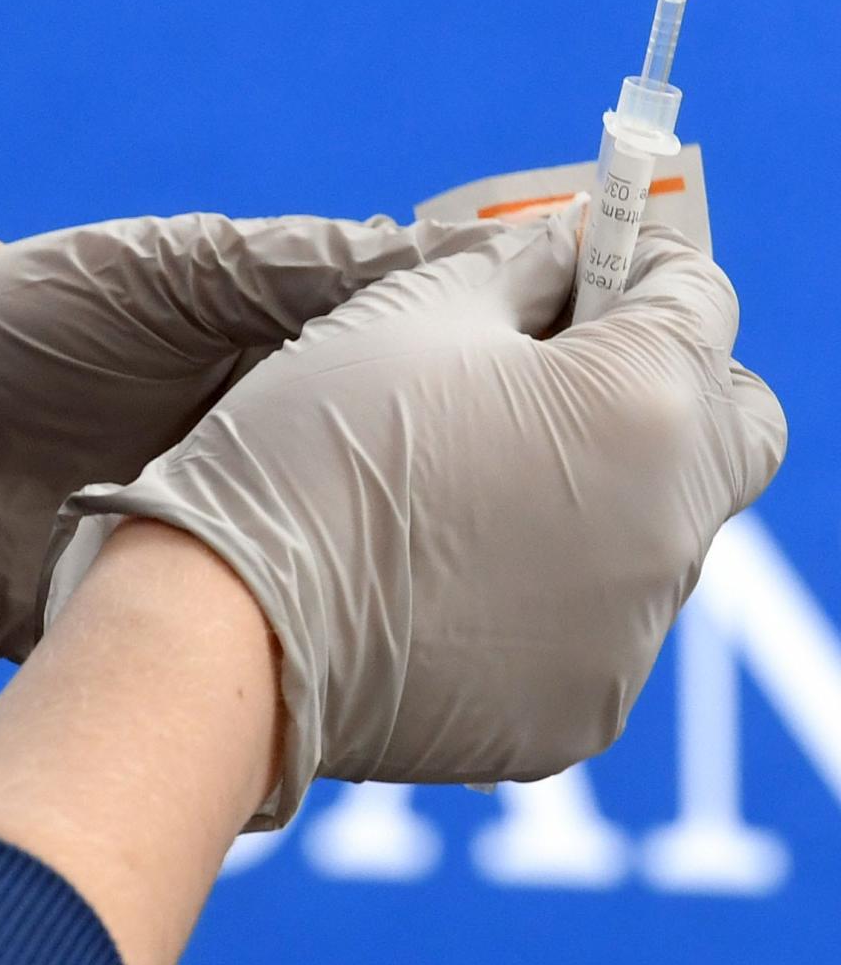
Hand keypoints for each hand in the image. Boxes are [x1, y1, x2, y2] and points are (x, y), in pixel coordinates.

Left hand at [0, 209, 564, 679]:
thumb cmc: (21, 332)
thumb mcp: (164, 271)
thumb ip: (297, 263)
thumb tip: (447, 254)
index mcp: (279, 326)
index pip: (416, 319)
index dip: (492, 321)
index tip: (587, 329)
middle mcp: (288, 416)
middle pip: (421, 422)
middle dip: (494, 431)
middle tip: (596, 448)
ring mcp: (269, 502)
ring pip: (390, 511)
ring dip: (452, 518)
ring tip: (546, 527)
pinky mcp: (239, 579)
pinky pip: (330, 584)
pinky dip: (385, 590)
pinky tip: (454, 598)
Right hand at [37, 215, 785, 828]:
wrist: (232, 633)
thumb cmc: (316, 445)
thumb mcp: (416, 310)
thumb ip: (522, 266)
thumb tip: (568, 251)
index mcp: (648, 402)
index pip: (702, 298)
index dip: (642, 265)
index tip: (592, 264)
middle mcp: (674, 527)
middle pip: (731, 425)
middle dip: (675, 381)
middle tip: (575, 371)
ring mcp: (633, 634)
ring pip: (669, 531)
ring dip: (613, 488)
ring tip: (491, 482)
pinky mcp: (582, 713)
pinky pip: (606, 625)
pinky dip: (563, 588)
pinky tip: (464, 576)